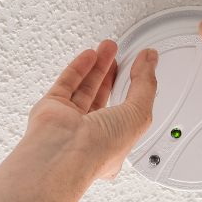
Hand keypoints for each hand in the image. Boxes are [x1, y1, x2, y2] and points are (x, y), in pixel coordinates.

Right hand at [26, 39, 158, 179]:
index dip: (137, 90)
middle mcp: (90, 134)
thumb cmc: (97, 150)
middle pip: (105, 98)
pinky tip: (90, 55)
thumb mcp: (138, 115)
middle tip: (122, 56)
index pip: (129, 113)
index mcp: (114, 143)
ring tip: (109, 48)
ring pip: (86, 88)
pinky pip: (67, 83)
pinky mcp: (52, 108)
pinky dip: (79, 68)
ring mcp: (70, 121)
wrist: (62, 153)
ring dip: (98, 67)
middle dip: (114, 74)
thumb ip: (145, 86)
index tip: (143, 69)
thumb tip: (149, 62)